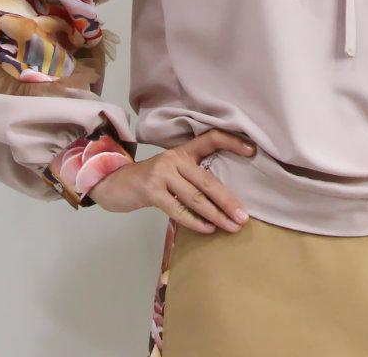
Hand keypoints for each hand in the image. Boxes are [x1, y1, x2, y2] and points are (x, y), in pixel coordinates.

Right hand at [88, 128, 256, 233]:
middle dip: (228, 200)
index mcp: (183, 150)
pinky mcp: (151, 190)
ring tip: (232, 226)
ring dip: (217, 215)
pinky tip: (209, 229)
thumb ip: (192, 177)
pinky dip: (195, 221)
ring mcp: (162, 173)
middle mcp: (174, 158)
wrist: (114, 184)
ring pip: (196, 196)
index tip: (253, 151)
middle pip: (208, 179)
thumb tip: (224, 198)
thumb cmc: (150, 181)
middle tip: (244, 217)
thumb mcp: (171, 171)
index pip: (211, 138)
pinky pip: (178, 209)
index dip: (232, 142)